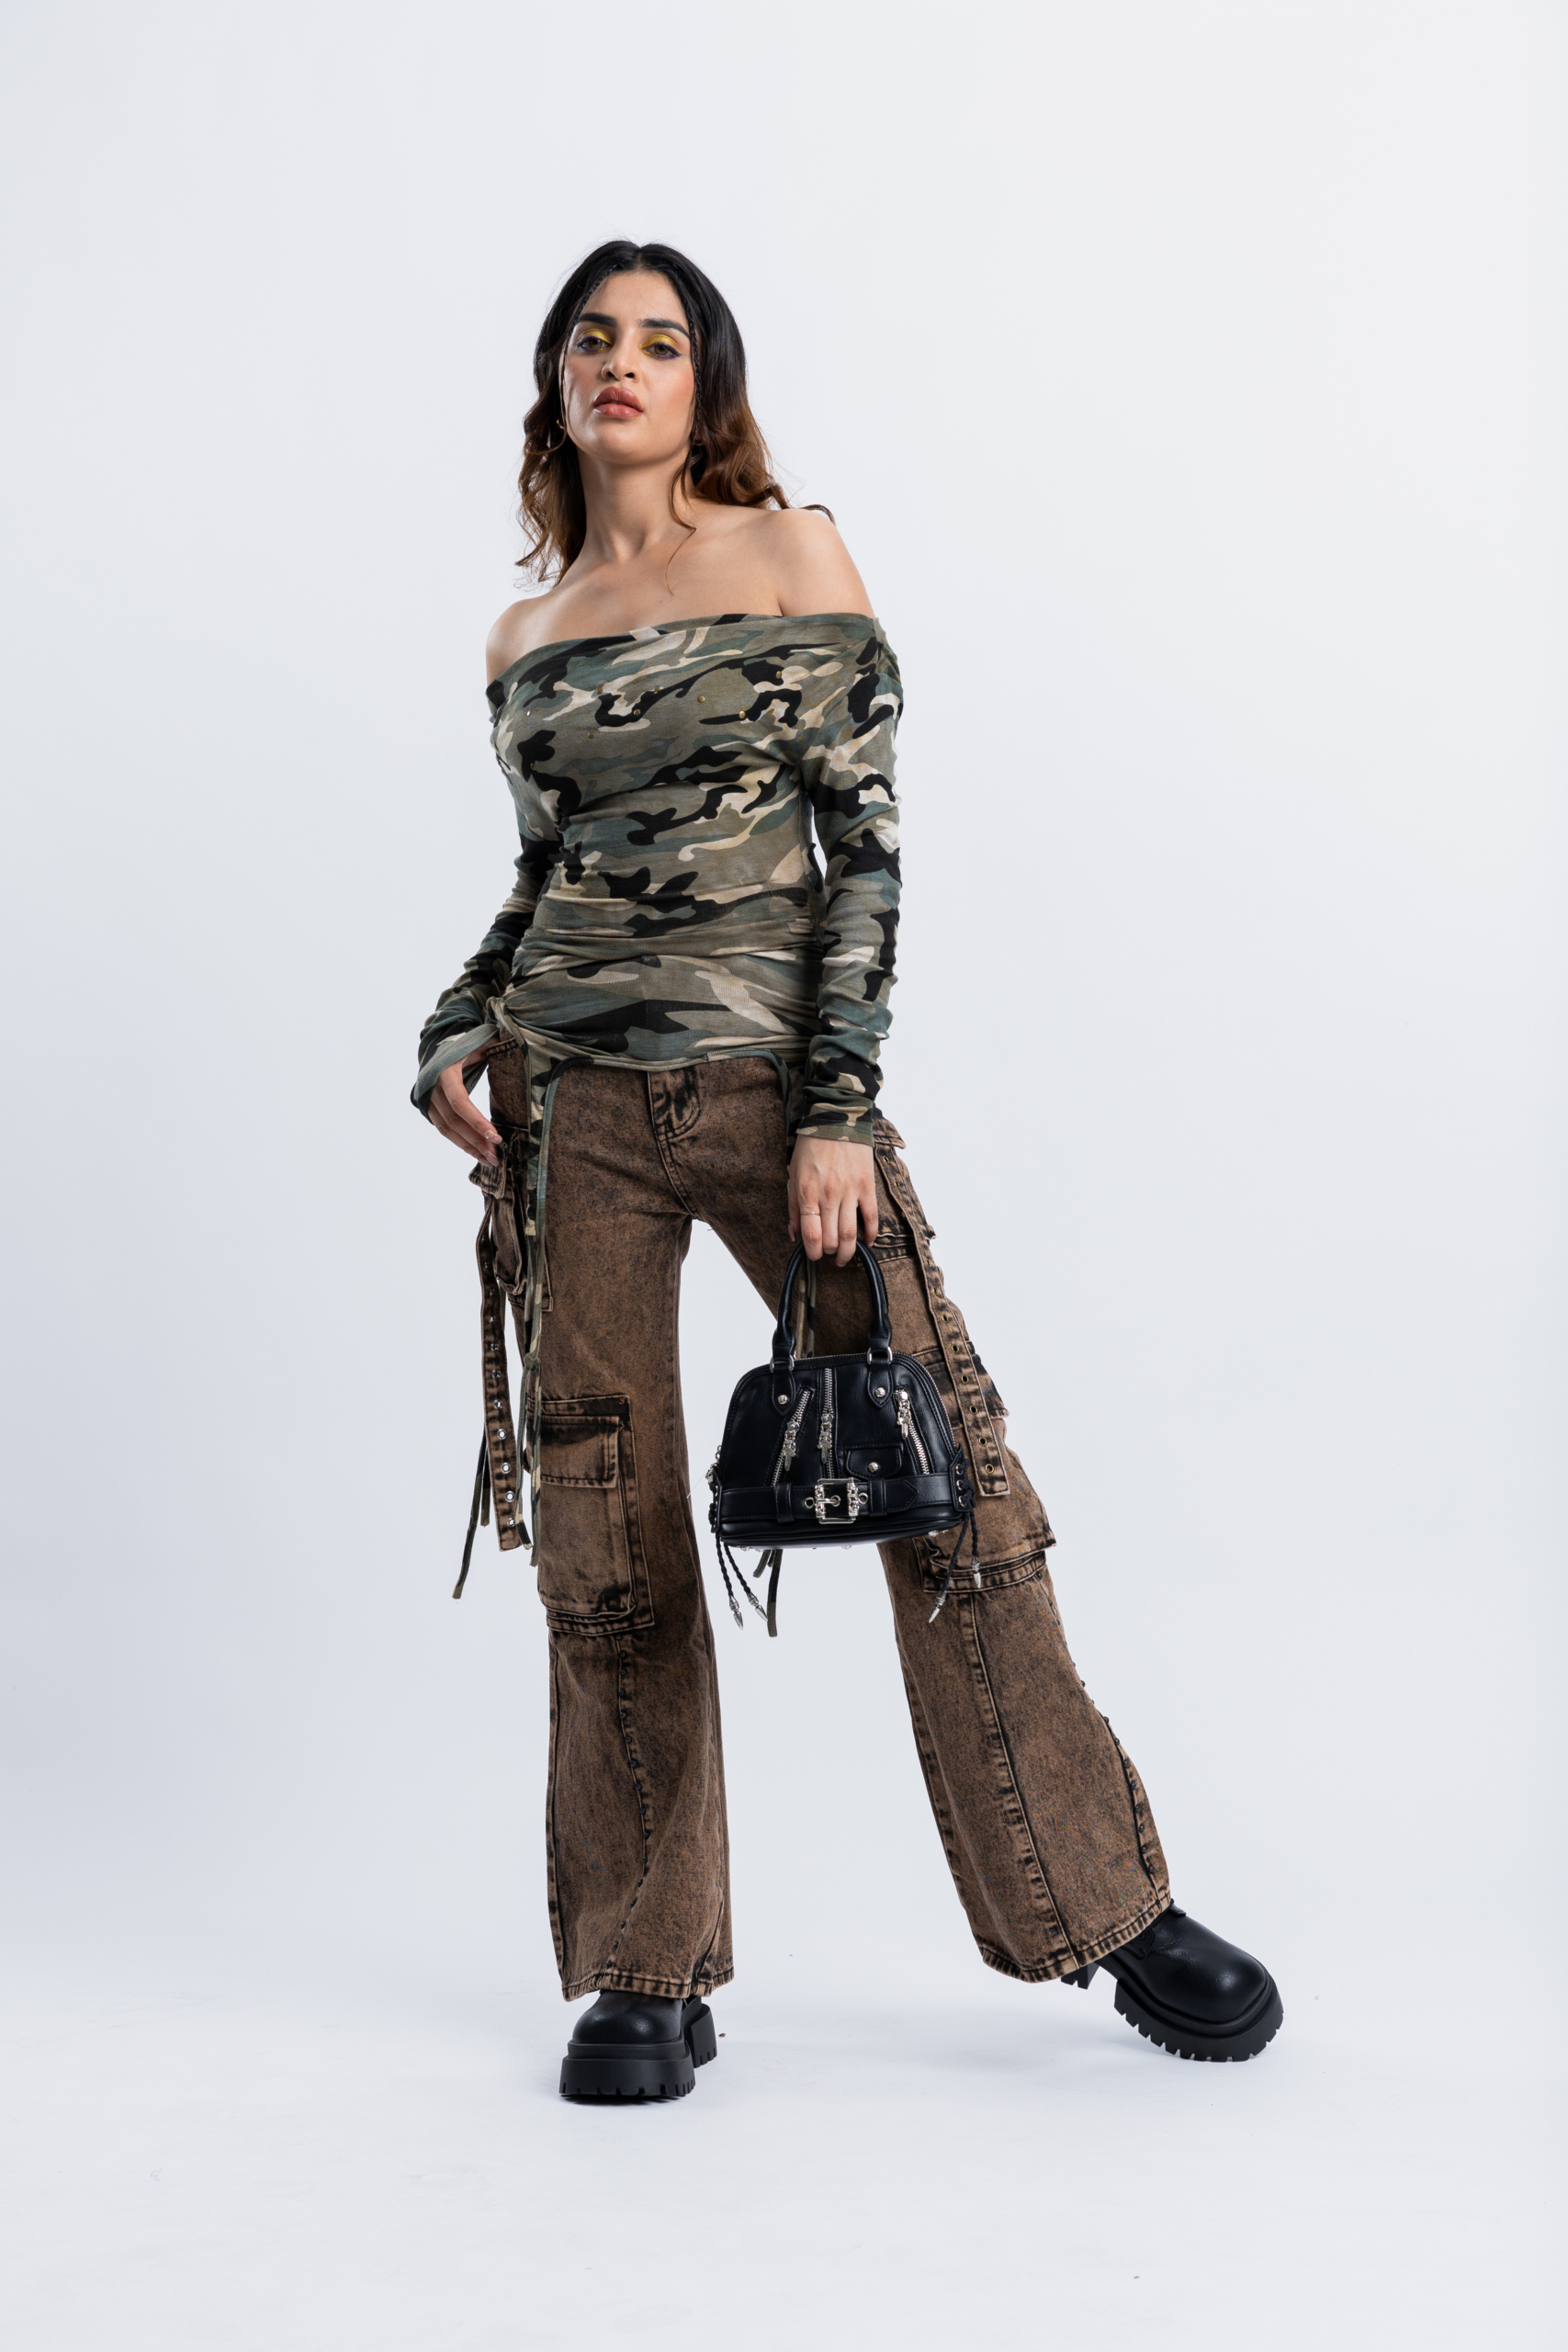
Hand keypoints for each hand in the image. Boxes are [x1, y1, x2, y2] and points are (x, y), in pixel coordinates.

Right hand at [428, 1050, 500, 1165]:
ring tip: (489, 1160)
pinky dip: (460, 1141)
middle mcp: (432, 1088)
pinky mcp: (429, 1108)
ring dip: (468, 1147)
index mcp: (444, 1071)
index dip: (476, 1121)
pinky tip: (476, 1151)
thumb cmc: (463, 1041)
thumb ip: (496, 1046)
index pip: (460, 1102)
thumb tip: (518, 1048)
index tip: (496, 1137)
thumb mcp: (479, 1040)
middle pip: (453, 1121)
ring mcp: (428, 1099)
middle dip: (475, 1141)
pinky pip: (444, 1129)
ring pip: (446, 1129)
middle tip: (496, 1156)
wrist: (436, 1042)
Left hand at [788, 1136, 877, 1265]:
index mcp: (807, 1192)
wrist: (836, 1119)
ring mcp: (850, 1191)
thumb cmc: (811, 1146)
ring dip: (848, 1252)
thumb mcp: (793, 1173)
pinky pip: (872, 1217)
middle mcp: (829, 1195)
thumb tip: (793, 1234)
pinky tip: (867, 1242)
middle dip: (829, 1253)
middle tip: (828, 1255)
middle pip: (831, 1239)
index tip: (813, 1255)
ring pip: (850, 1234)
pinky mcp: (867, 1186)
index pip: (811, 1235)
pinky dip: (871, 1234)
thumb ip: (793, 1206)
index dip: (812, 1252)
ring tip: (845, 1257)